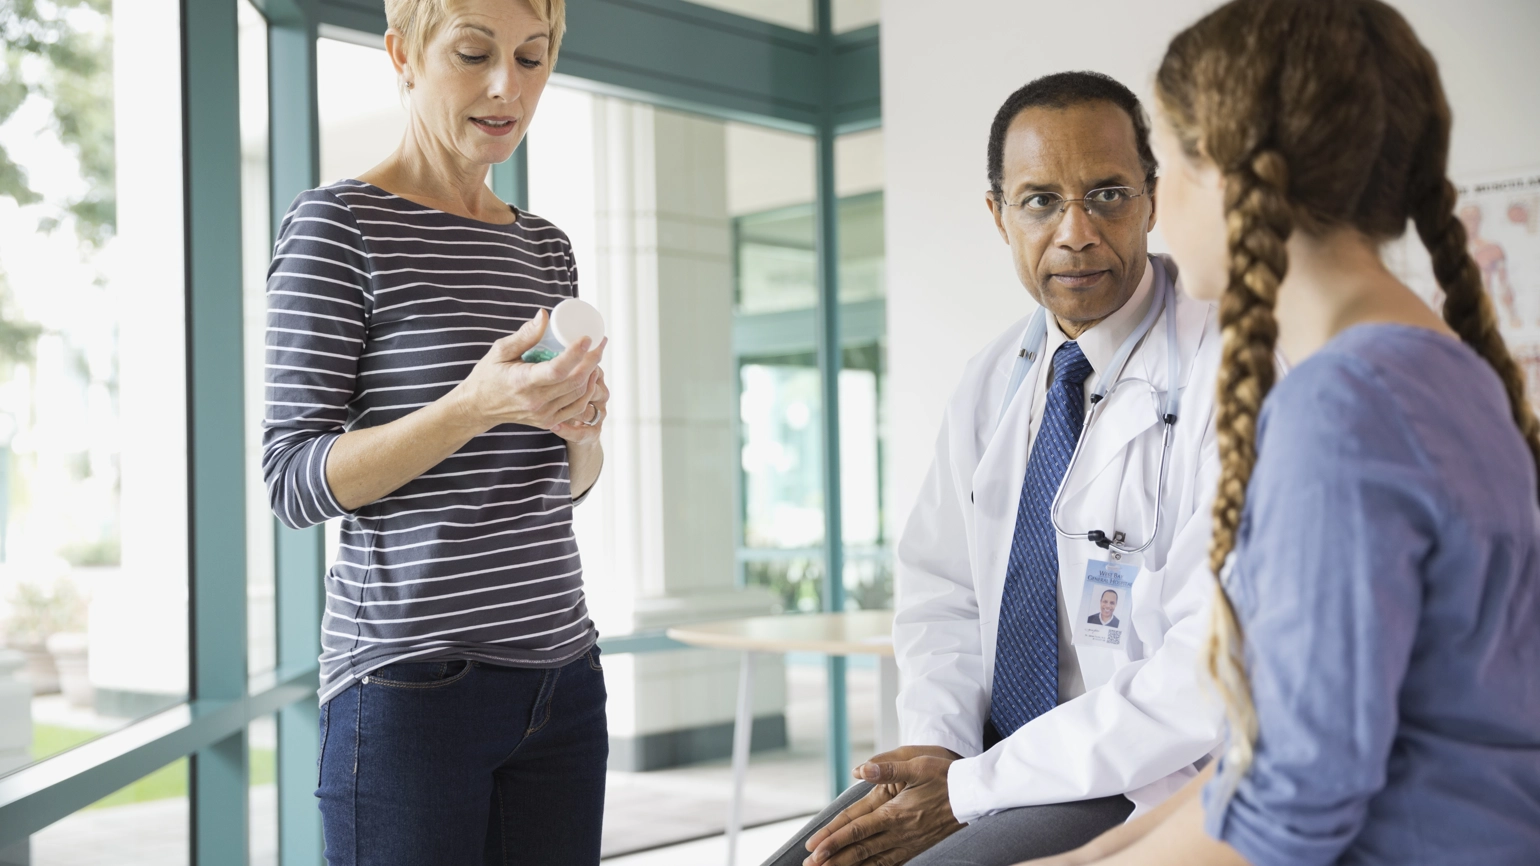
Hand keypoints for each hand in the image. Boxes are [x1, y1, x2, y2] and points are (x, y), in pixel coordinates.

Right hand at [449, 310, 606, 431]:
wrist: (478, 407)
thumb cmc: (488, 375)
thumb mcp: (500, 351)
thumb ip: (524, 335)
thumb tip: (545, 316)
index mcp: (523, 382)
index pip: (557, 369)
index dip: (576, 353)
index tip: (587, 338)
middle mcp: (535, 401)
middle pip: (574, 381)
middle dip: (593, 360)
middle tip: (600, 342)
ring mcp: (543, 414)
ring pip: (579, 394)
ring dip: (593, 374)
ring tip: (596, 355)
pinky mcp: (548, 421)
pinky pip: (576, 408)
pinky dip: (587, 392)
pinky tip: (590, 376)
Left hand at [804, 747, 963, 865]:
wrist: (975, 793)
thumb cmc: (946, 775)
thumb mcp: (917, 764)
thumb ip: (887, 768)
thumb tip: (859, 768)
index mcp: (894, 812)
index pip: (856, 829)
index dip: (833, 839)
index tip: (813, 848)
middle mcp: (900, 832)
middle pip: (860, 850)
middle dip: (834, 859)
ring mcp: (910, 843)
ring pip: (874, 861)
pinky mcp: (919, 847)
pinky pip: (892, 863)